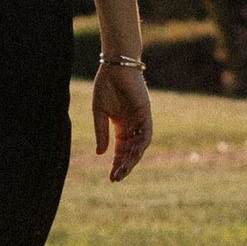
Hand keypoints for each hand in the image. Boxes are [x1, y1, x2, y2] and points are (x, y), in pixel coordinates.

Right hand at [94, 61, 152, 183]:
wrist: (115, 67)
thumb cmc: (106, 86)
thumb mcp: (99, 113)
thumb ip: (101, 132)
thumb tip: (100, 154)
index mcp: (120, 126)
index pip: (120, 150)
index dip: (117, 164)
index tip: (111, 178)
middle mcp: (132, 126)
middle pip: (130, 151)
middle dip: (124, 166)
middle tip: (117, 179)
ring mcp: (140, 120)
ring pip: (139, 146)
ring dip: (132, 159)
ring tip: (124, 170)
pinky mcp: (146, 113)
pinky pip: (146, 132)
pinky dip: (141, 144)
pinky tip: (133, 154)